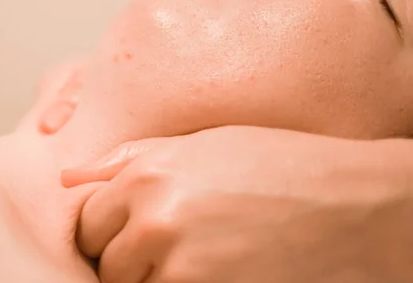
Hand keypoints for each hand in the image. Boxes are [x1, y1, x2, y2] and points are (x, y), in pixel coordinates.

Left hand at [62, 126, 412, 282]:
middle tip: (164, 246)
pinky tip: (211, 268)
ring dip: (150, 278)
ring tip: (193, 255)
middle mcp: (153, 222)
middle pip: (104, 262)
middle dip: (123, 258)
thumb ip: (127, 160)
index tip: (125, 231)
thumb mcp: (198, 145)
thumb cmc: (274, 164)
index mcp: (144, 177)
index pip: (86, 223)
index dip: (104, 230)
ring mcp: (179, 267)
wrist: (346, 203)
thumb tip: (70, 177)